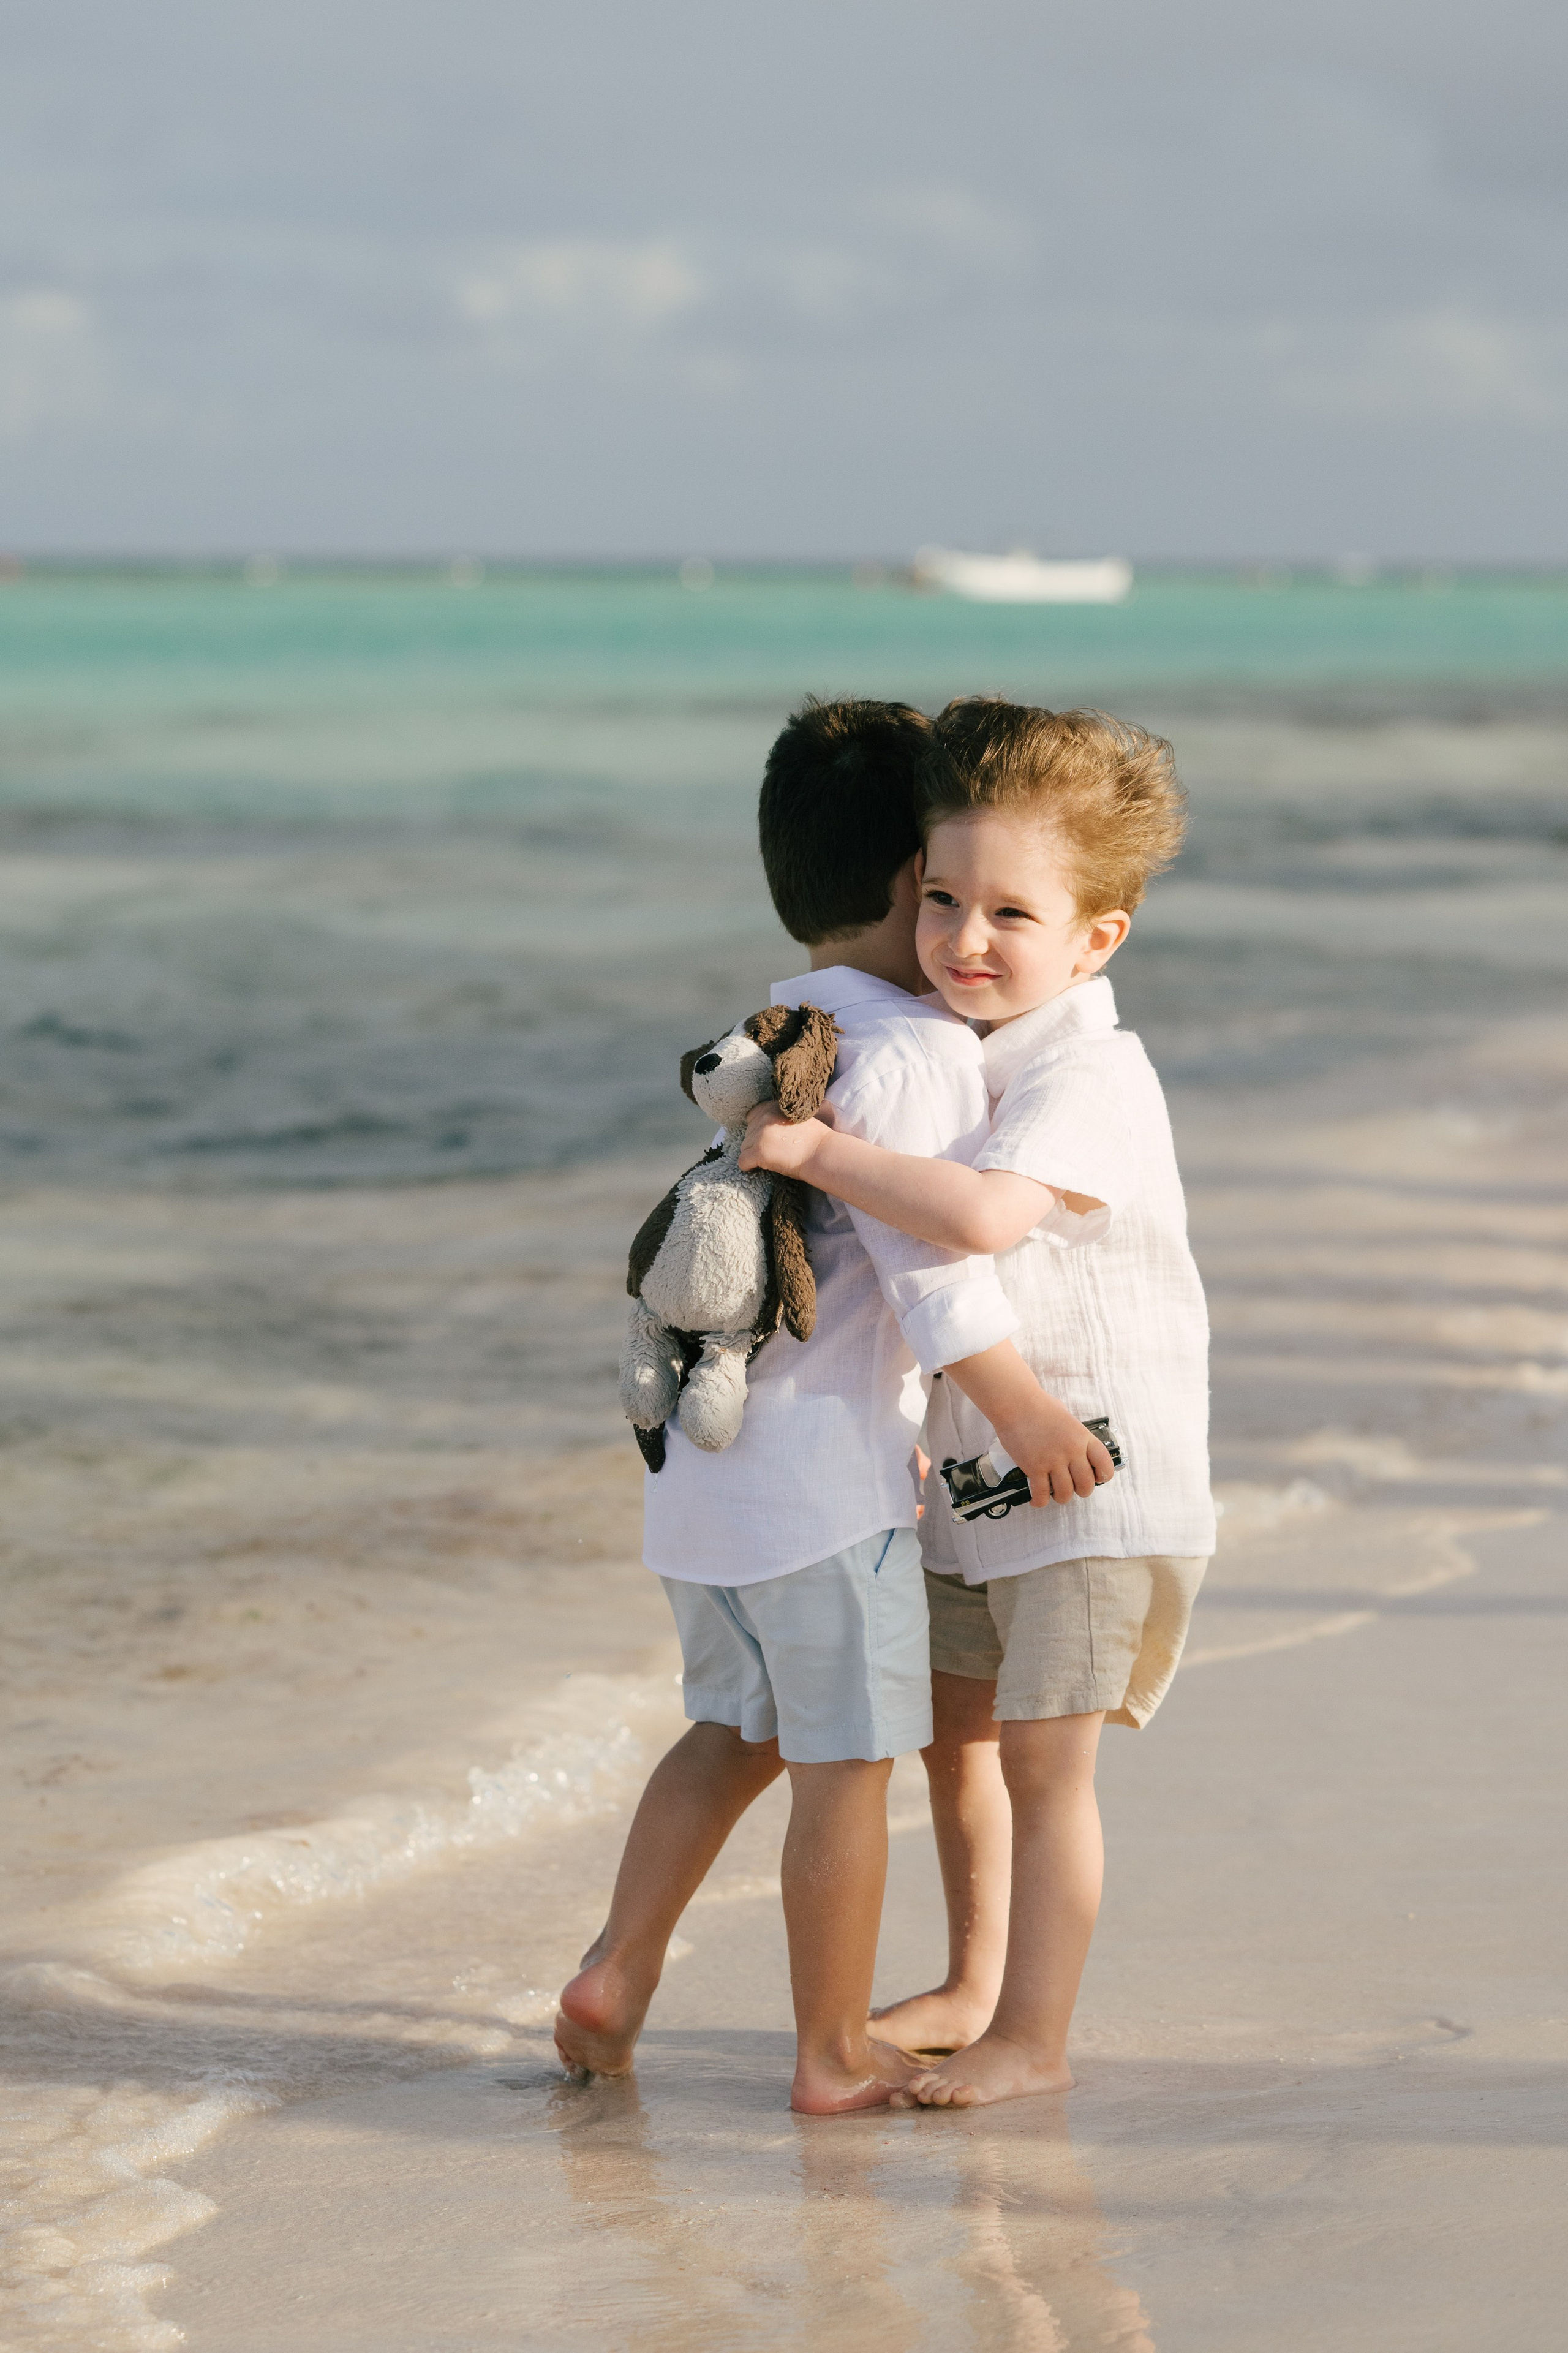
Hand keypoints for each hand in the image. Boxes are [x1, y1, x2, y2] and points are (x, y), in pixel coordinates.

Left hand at [740, 1103, 827, 1175]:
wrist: (822, 1153)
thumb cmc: (815, 1139)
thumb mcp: (797, 1117)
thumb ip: (779, 1118)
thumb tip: (768, 1127)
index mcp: (773, 1107)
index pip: (753, 1116)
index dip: (758, 1129)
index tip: (768, 1138)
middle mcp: (764, 1118)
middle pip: (748, 1133)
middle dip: (757, 1143)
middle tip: (773, 1152)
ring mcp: (760, 1135)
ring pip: (744, 1147)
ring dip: (754, 1154)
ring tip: (770, 1160)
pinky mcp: (759, 1152)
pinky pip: (742, 1161)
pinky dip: (748, 1166)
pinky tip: (758, 1168)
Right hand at [991, 1394, 1114, 1505]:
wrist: (1015, 1403)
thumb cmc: (1039, 1406)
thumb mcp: (1067, 1417)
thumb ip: (1074, 1435)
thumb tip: (1076, 1449)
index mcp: (1083, 1437)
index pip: (1105, 1464)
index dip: (1103, 1476)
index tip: (1097, 1478)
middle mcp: (1071, 1451)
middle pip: (1086, 1485)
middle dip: (1081, 1491)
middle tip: (1073, 1487)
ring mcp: (1053, 1460)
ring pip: (1065, 1493)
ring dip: (1061, 1497)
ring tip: (1055, 1493)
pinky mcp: (1034, 1467)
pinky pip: (1041, 1494)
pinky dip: (1039, 1501)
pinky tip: (1037, 1499)